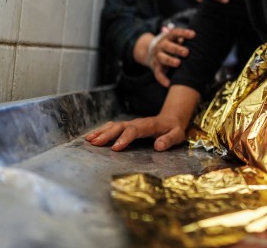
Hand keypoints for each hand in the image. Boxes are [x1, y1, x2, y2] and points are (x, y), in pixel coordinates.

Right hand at [84, 85, 199, 150]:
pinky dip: (102, 131)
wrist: (171, 118)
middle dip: (107, 134)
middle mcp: (138, 122)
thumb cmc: (174, 129)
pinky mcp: (127, 126)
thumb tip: (158, 146)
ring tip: (88, 140)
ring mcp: (131, 123)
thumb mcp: (177, 134)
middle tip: (95, 143)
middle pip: (120, 126)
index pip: (135, 130)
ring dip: (101, 132)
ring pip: (114, 125)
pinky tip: (91, 137)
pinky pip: (113, 127)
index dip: (125, 138)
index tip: (115, 148)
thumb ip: (169, 140)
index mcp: (149, 125)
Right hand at [146, 27, 194, 86]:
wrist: (149, 51)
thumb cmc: (169, 44)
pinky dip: (162, 79)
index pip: (175, 33)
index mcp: (167, 37)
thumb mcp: (174, 39)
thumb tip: (198, 40)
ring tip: (178, 63)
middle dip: (177, 49)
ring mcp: (157, 56)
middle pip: (168, 46)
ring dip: (170, 60)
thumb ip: (183, 38)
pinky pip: (158, 74)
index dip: (184, 33)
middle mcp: (161, 46)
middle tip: (186, 52)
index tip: (193, 34)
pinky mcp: (156, 67)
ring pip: (162, 58)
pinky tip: (169, 84)